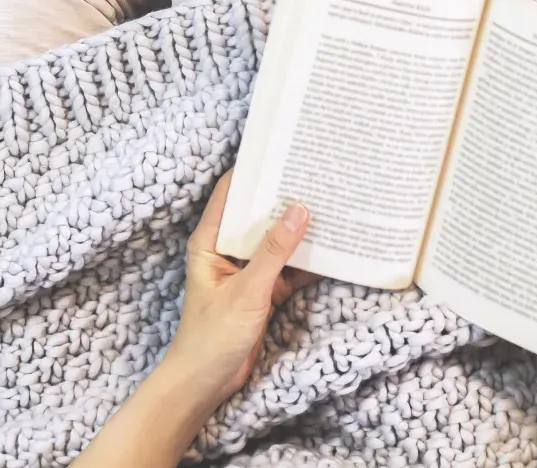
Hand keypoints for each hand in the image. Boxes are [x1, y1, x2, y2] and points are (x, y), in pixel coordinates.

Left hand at [162, 172, 316, 409]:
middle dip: (284, 200)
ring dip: (298, 232)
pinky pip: (287, 268)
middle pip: (257, 215)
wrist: (205, 384)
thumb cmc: (212, 336)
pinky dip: (306, 262)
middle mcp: (227, 251)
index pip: (230, 193)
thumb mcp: (247, 291)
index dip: (253, 172)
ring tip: (331, 208)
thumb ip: (274, 252)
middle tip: (316, 177)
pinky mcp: (262, 291)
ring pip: (276, 242)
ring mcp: (246, 271)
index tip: (282, 153)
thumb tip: (299, 210)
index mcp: (210, 241)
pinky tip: (331, 251)